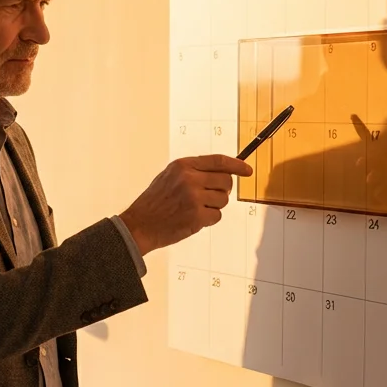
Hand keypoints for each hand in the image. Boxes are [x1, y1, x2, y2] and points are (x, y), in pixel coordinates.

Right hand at [119, 154, 252, 253]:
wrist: (139, 225)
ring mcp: (194, 198)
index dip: (237, 165)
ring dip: (214, 206)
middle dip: (223, 190)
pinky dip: (209, 220)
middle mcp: (189, 179)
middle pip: (226, 181)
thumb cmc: (154, 202)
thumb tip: (221, 171)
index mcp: (183, 165)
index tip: (247, 170)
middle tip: (212, 197)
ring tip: (195, 209)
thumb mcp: (168, 176)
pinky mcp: (196, 217)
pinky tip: (193, 219)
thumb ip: (192, 171)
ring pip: (223, 200)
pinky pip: (217, 216)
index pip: (218, 161)